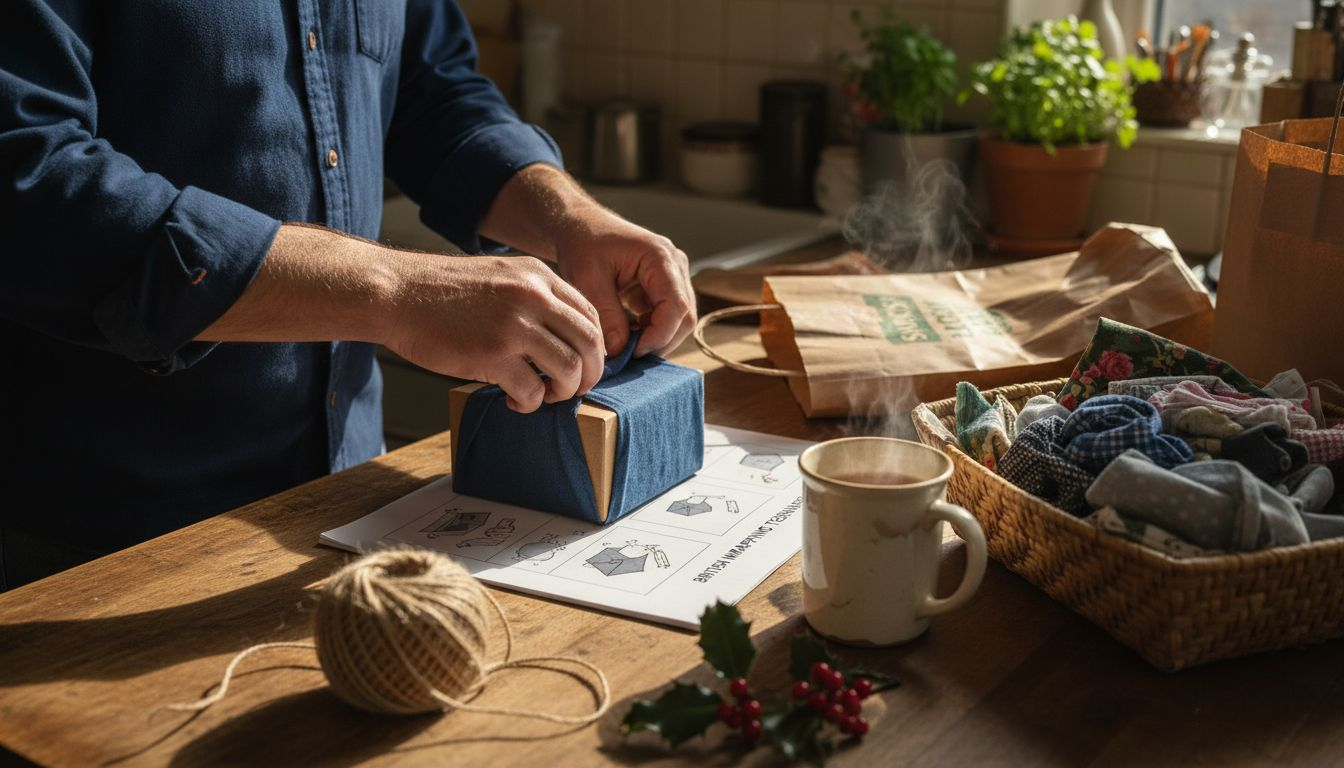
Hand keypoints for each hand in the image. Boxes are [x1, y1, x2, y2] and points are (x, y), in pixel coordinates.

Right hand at [383, 252, 603, 412]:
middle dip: (590, 373)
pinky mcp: (492, 354)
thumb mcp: (499, 277)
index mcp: (537, 276)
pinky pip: (533, 390)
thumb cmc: (442, 292)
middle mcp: (532, 297)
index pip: (589, 314)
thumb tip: (560, 334)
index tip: (583, 364)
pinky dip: (530, 404)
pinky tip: (514, 402)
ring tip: (544, 396)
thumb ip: (532, 297)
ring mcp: (514, 325)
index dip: (594, 346)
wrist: (397, 293)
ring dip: (564, 391)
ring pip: (570, 368)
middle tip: (574, 388)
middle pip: (590, 342)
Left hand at [553, 210, 694, 357]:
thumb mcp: (587, 279)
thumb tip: (619, 352)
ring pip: (680, 320)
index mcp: (660, 257)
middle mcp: (675, 265)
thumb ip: (606, 315)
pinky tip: (628, 333)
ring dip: (656, 338)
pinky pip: (669, 316)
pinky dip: (651, 331)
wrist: (581, 227)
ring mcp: (674, 276)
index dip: (659, 335)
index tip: (632, 352)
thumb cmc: (583, 244)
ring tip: (625, 344)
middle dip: (659, 341)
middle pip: (685, 317)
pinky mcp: (665, 286)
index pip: (676, 306)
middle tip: (627, 355)